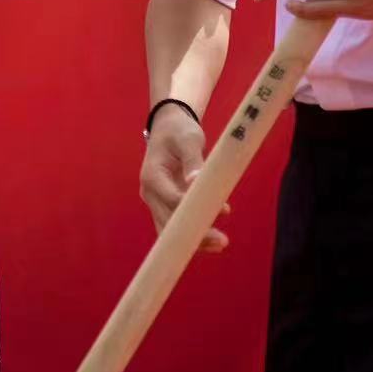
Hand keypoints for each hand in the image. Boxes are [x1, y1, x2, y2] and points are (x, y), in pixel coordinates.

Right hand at [138, 106, 230, 248]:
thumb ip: (193, 160)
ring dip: (194, 239)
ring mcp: (156, 200)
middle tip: (222, 241)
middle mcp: (150, 193)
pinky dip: (193, 232)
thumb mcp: (188, 139)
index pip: (173, 199)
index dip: (195, 209)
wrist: (168, 127)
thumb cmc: (178, 130)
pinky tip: (213, 241)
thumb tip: (196, 182)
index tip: (220, 212)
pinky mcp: (166, 204)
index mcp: (152, 176)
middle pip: (169, 221)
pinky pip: (176, 223)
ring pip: (171, 228)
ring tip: (221, 244)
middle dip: (194, 233)